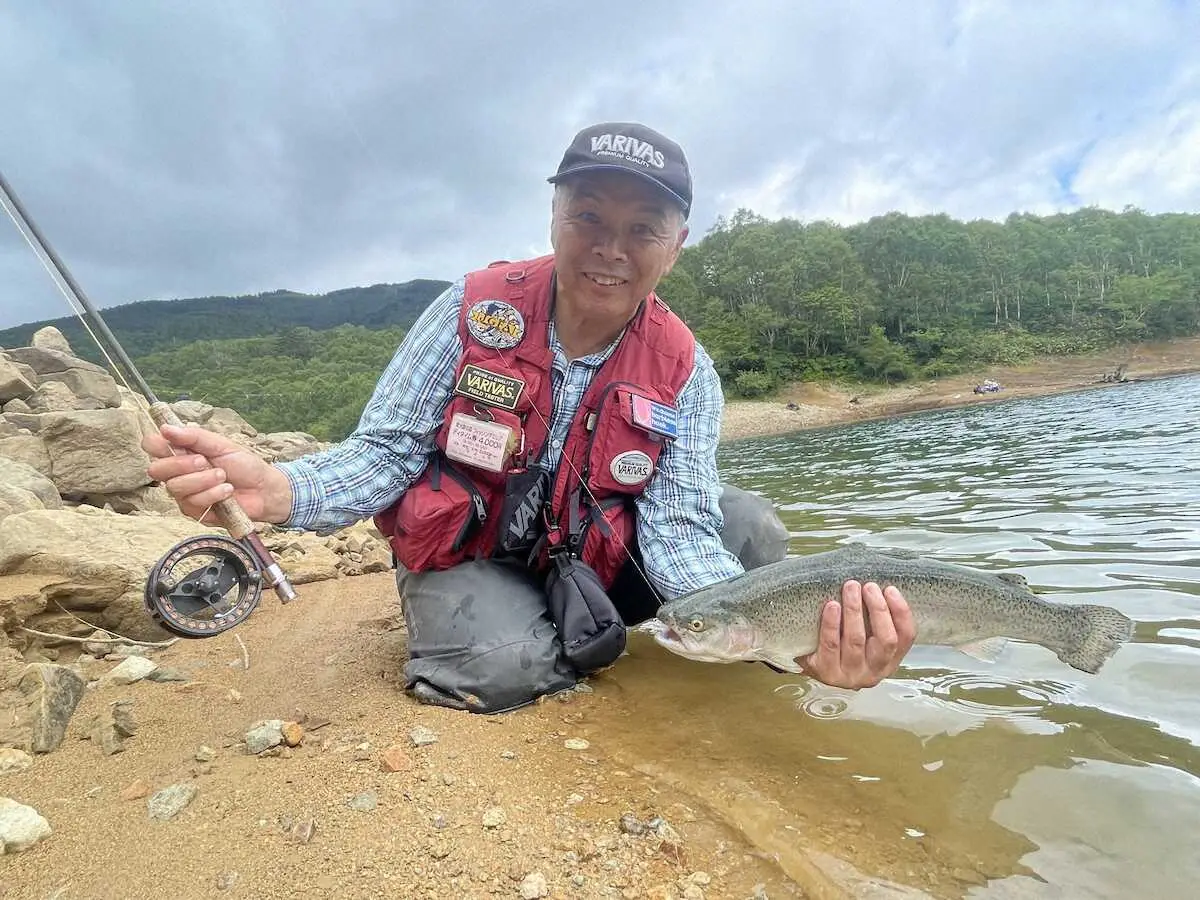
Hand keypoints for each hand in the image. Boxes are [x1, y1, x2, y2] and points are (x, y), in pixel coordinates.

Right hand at [142, 424, 292, 525]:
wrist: (264, 489)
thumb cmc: (244, 465)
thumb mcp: (221, 444)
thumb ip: (194, 436)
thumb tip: (166, 428)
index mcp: (182, 452)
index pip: (152, 446)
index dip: (157, 444)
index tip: (176, 443)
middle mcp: (178, 473)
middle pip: (156, 470)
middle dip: (181, 464)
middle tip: (205, 462)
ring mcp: (184, 494)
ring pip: (174, 487)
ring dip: (202, 480)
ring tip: (223, 476)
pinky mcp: (194, 511)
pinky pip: (192, 503)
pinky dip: (212, 494)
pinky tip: (227, 492)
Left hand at [795, 580, 915, 689]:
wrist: (813, 667)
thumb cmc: (843, 645)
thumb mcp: (866, 637)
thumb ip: (875, 619)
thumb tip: (879, 584)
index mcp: (889, 660)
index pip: (906, 637)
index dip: (901, 612)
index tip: (890, 589)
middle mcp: (874, 671)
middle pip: (885, 640)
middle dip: (878, 609)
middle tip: (869, 586)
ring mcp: (850, 674)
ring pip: (856, 640)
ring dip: (854, 611)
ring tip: (850, 588)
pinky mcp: (827, 672)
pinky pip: (831, 645)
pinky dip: (832, 624)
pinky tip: (832, 606)